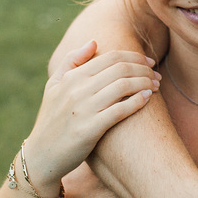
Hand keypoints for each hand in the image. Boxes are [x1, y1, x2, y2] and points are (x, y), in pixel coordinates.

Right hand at [24, 40, 159, 192]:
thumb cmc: (52, 120)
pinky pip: (119, 110)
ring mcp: (82, 109)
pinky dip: (137, 101)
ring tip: (156, 85)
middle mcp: (76, 90)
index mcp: (70, 77)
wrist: (41, 156)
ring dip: (145, 83)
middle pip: (120, 69)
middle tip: (156, 74)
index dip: (134, 57)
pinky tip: (148, 98)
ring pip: (123, 86)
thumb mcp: (53, 86)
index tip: (149, 61)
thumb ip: (71, 61)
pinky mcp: (89, 130)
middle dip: (144, 69)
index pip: (110, 57)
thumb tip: (94, 41)